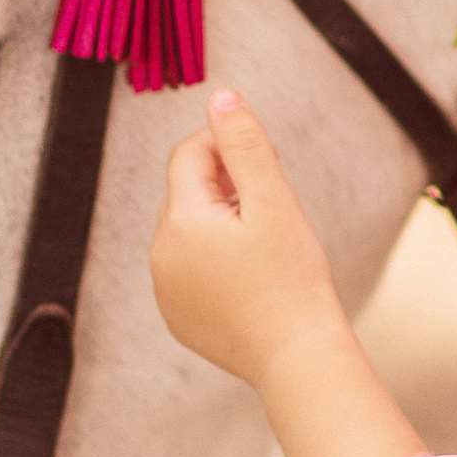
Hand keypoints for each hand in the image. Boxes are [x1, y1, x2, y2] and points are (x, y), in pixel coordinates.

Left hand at [151, 91, 344, 388]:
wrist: (297, 358)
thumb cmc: (292, 279)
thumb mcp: (274, 200)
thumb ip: (245, 144)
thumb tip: (221, 98)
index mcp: (179, 221)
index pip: (188, 155)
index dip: (226, 145)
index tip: (266, 161)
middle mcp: (160, 256)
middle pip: (187, 194)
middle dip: (227, 186)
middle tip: (274, 206)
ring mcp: (166, 292)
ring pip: (190, 233)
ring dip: (222, 224)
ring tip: (267, 245)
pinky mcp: (179, 318)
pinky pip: (191, 271)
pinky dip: (217, 262)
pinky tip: (253, 276)